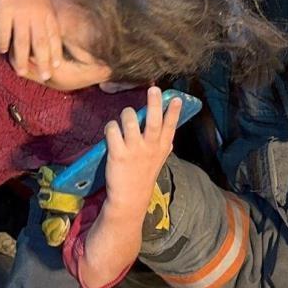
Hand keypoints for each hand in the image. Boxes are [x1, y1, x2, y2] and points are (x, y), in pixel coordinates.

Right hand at [0, 0, 61, 79]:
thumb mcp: (42, 0)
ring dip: (22, 59)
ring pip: (22, 41)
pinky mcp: (3, 10)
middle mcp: (35, 13)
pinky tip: (2, 52)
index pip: (54, 36)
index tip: (56, 67)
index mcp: (47, 11)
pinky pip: (3, 32)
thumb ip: (44, 18)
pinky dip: (3, 43)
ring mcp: (19, 13)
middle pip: (41, 42)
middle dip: (43, 62)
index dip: (55, 52)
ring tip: (21, 72)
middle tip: (44, 77)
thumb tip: (46, 40)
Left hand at [104, 87, 181, 218]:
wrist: (129, 199)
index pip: (170, 126)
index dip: (174, 112)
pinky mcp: (118, 153)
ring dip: (125, 114)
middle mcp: (150, 146)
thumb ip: (164, 148)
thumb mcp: (158, 162)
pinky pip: (112, 129)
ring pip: (129, 119)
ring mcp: (134, 149)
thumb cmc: (143, 177)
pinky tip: (111, 132)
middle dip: (154, 102)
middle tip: (153, 88)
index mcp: (161, 148)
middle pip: (154, 120)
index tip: (176, 98)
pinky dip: (110, 127)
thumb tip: (170, 139)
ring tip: (124, 119)